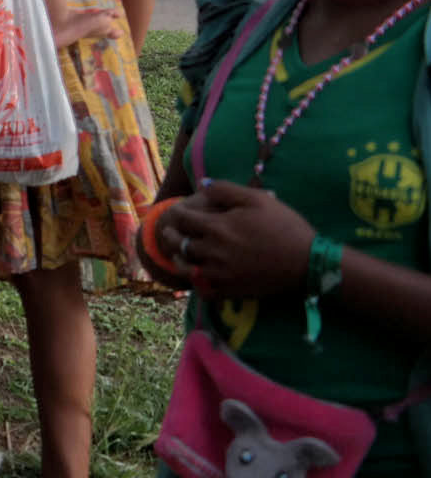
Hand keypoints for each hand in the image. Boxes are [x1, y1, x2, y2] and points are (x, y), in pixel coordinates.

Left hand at [161, 180, 314, 300]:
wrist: (308, 263)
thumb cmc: (284, 226)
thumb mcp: (257, 199)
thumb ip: (225, 189)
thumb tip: (202, 186)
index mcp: (217, 226)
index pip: (181, 218)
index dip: (176, 213)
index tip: (178, 212)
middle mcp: (213, 251)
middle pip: (178, 243)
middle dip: (171, 235)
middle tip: (169, 232)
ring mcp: (220, 274)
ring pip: (186, 267)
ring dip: (180, 258)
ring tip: (181, 253)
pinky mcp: (231, 291)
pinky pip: (203, 290)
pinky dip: (197, 283)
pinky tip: (199, 275)